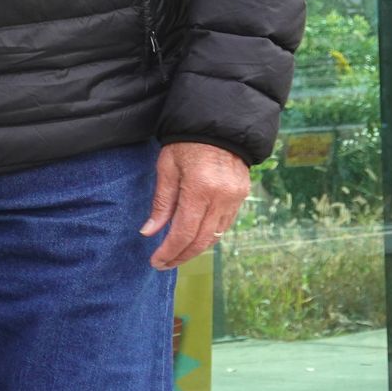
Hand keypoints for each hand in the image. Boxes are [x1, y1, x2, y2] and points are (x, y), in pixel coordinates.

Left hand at [140, 141, 250, 269]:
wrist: (218, 125)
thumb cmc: (185, 143)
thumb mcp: (166, 168)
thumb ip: (161, 202)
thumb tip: (149, 232)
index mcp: (200, 189)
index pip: (184, 231)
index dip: (170, 251)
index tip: (155, 262)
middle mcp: (222, 197)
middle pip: (202, 240)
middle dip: (181, 256)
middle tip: (163, 265)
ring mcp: (236, 198)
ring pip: (215, 235)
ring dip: (195, 249)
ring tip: (175, 255)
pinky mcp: (242, 196)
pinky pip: (224, 224)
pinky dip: (208, 235)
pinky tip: (194, 239)